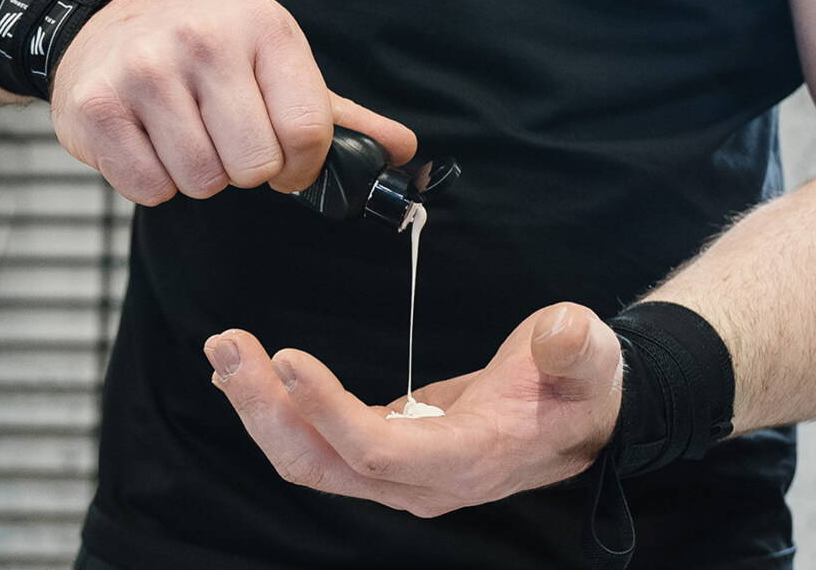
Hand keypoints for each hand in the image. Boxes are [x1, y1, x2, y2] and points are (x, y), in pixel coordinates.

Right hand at [51, 0, 416, 203]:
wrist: (102, 25)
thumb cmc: (204, 53)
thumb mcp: (276, 65)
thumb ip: (340, 115)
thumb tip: (404, 151)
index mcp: (264, 29)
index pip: (307, 132)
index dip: (301, 165)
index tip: (285, 160)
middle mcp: (204, 41)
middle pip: (254, 165)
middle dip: (246, 170)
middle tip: (226, 141)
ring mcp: (145, 71)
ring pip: (202, 182)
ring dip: (200, 176)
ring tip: (185, 135)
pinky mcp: (97, 106)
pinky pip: (149, 189)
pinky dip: (154, 182)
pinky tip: (149, 141)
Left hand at [203, 302, 623, 517]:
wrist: (582, 414)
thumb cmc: (582, 382)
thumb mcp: (590, 355)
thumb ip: (576, 348)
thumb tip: (566, 332)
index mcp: (469, 456)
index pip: (377, 450)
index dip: (326, 409)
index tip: (286, 356)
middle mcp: (424, 481)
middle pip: (323, 464)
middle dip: (266, 409)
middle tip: (226, 345)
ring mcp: (402, 476)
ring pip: (312, 460)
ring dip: (261, 409)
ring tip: (225, 352)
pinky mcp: (389, 455)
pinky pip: (320, 447)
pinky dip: (280, 412)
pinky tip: (252, 376)